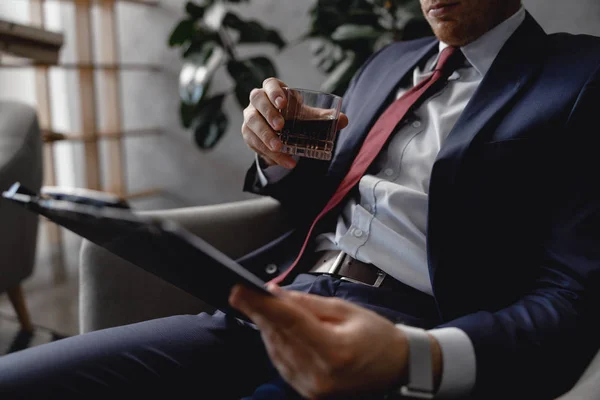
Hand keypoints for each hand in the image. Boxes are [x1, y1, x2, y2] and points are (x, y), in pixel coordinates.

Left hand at [229, 283, 409, 398]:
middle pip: (278, 337)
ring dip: (268, 328)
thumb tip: (276, 294)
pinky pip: (282, 364)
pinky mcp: (309, 392)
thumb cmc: (377, 336)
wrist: (397, 367)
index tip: (239, 291)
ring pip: (275, 350)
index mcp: (334, 350)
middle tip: (245, 293)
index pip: (289, 322)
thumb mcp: (346, 310)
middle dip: (260, 313)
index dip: (260, 305)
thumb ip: (308, 304)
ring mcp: (313, 388)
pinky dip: (276, 344)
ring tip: (268, 309)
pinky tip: (279, 329)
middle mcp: (320, 374)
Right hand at [241, 78, 348, 168]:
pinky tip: (280, 159)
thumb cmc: (294, 117)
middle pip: (257, 101)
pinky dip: (267, 152)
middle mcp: (258, 100)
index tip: (283, 103)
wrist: (280, 132)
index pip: (269, 84)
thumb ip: (323, 117)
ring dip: (265, 136)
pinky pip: (254, 142)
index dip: (274, 91)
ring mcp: (251, 116)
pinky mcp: (248, 134)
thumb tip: (343, 120)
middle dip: (268, 114)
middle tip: (280, 127)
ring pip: (252, 123)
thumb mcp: (307, 116)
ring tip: (280, 148)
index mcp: (273, 90)